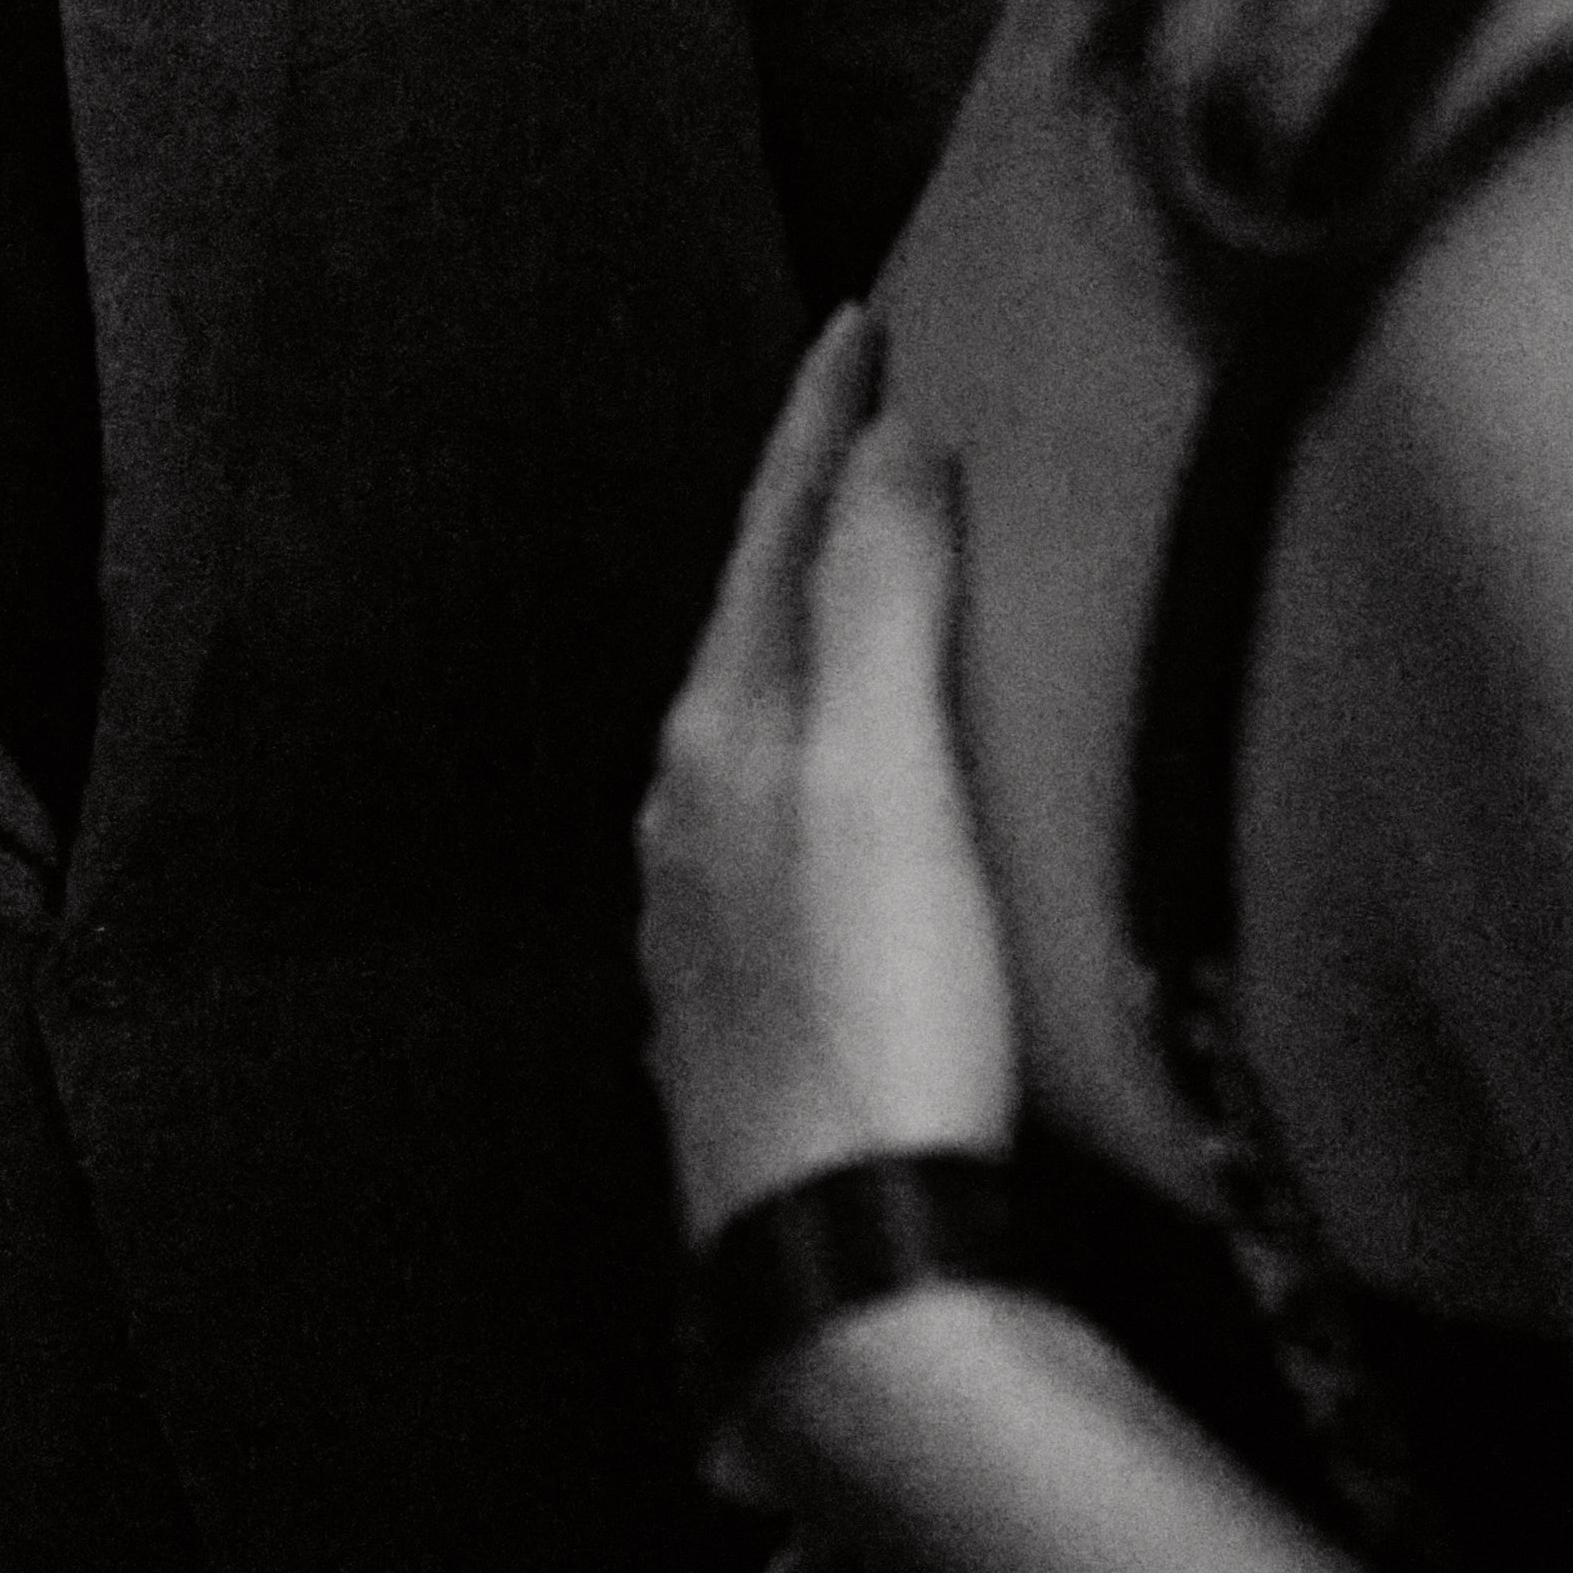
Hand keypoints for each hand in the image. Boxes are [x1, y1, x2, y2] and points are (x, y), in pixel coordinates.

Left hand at [641, 304, 1020, 1242]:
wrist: (841, 1247)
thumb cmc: (876, 1009)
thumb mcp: (882, 776)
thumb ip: (876, 600)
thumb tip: (886, 441)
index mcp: (717, 738)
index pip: (772, 535)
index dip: (821, 427)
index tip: (862, 325)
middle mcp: (686, 815)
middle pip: (752, 620)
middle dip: (807, 518)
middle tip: (866, 427)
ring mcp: (706, 917)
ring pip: (756, 726)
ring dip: (811, 638)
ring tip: (871, 586)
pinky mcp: (752, 1005)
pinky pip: (780, 826)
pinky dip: (825, 757)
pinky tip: (860, 794)